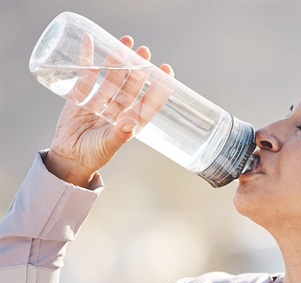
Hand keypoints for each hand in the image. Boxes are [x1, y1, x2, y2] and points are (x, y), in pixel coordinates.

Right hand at [45, 36, 174, 187]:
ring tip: (126, 42)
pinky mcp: (81, 97)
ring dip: (118, 61)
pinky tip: (91, 42)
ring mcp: (100, 102)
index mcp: (130, 122)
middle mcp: (118, 110)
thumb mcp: (108, 146)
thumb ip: (120, 135)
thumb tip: (131, 125)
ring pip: (112, 78)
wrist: (68, 158)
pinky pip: (86, 76)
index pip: (149, 103)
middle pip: (132, 86)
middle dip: (139, 69)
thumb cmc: (93, 156)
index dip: (159, 88)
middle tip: (145, 52)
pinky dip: (87, 60)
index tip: (168, 71)